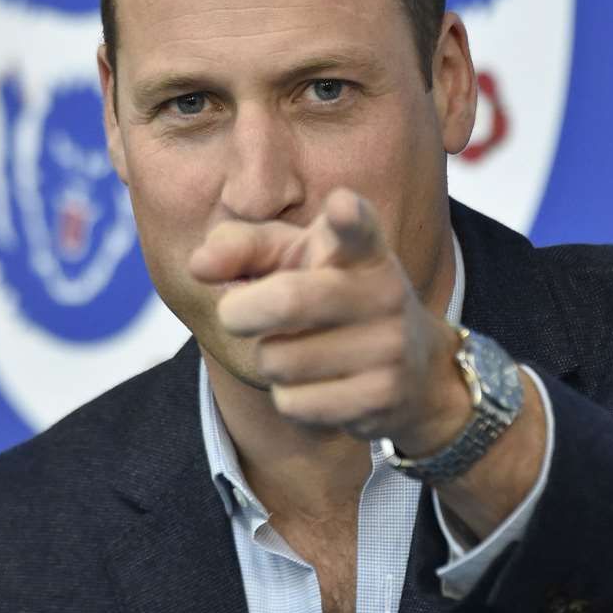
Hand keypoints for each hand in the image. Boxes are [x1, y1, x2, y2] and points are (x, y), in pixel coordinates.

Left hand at [188, 188, 464, 452]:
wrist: (413, 371)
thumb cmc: (327, 295)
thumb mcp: (289, 258)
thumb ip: (239, 246)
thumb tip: (199, 265)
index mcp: (362, 248)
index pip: (358, 226)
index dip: (348, 217)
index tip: (341, 208)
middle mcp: (383, 292)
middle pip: (287, 300)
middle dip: (239, 311)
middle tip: (232, 313)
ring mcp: (389, 347)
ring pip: (278, 361)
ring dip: (267, 360)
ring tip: (296, 350)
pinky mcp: (382, 397)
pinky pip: (294, 404)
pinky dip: (289, 398)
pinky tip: (318, 385)